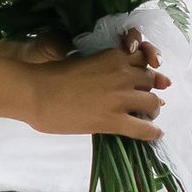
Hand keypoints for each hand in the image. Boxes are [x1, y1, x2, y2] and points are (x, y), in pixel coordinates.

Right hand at [22, 32, 167, 140]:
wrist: (37, 93)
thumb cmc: (51, 76)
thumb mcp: (83, 61)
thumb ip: (102, 68)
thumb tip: (110, 83)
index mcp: (114, 56)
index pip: (143, 59)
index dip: (145, 69)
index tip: (144, 77)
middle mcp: (123, 74)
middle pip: (151, 80)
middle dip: (149, 89)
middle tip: (145, 99)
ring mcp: (121, 97)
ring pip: (153, 103)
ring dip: (152, 110)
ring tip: (147, 116)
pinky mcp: (114, 120)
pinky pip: (145, 129)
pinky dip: (153, 132)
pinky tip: (155, 134)